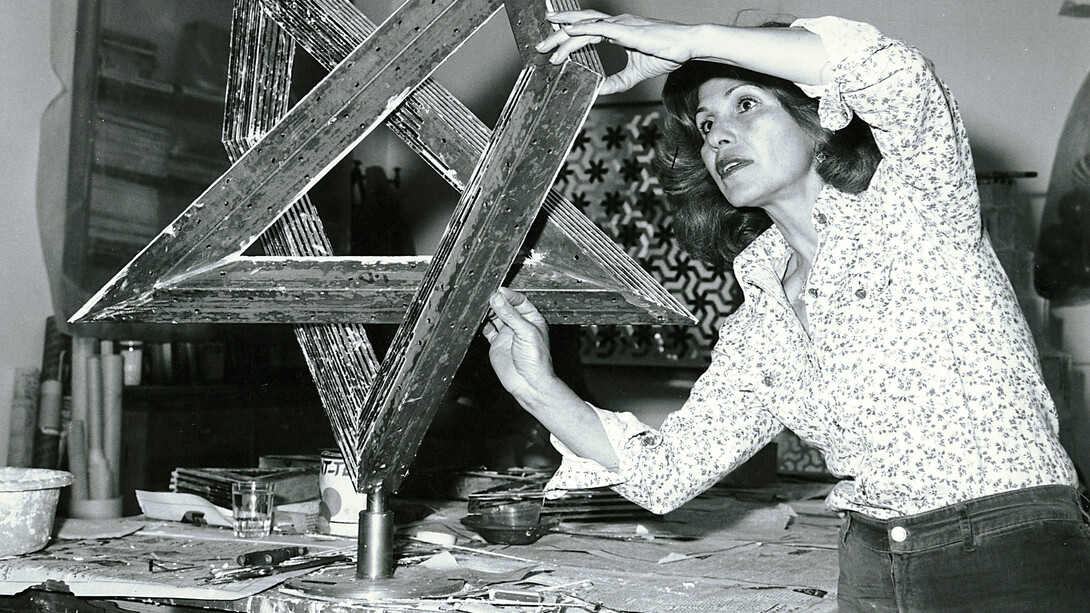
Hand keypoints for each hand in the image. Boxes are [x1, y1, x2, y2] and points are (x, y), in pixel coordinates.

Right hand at [482, 287, 556, 400]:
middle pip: (506, 307)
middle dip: (497, 301)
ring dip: (488, 311)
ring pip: (495, 316)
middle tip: (487, 298)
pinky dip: (481, 324)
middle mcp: (519, 325)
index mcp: (532, 319)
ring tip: (482, 307)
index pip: (519, 301)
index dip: (509, 295)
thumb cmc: (537, 360)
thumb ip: (511, 315)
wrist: (529, 383)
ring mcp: (507, 334)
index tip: (499, 291)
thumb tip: (498, 299)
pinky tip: (478, 320)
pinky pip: (487, 329)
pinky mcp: (497, 343)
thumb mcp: (526, 332)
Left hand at [537, 10, 690, 94]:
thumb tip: (599, 91)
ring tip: (547, 42)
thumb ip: (616, 82)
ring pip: (584, 26)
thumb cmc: (666, 53)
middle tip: (541, 45)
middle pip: (580, 25)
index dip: (569, 36)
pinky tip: (567, 32)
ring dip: (563, 33)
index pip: (586, 31)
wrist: (686, 45)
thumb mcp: (635, 73)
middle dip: (558, 34)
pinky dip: (580, 29)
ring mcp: (619, 25)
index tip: (553, 47)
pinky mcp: (625, 30)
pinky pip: (598, 28)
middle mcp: (615, 24)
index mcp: (617, 31)